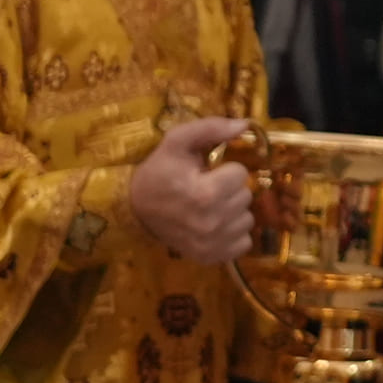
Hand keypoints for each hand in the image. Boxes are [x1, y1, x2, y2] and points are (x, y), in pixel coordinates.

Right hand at [131, 118, 258, 264]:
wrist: (135, 208)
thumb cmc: (159, 171)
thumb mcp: (178, 141)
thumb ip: (211, 128)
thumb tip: (245, 124)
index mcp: (204, 193)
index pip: (241, 174)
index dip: (226, 170)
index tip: (208, 173)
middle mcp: (211, 223)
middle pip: (246, 197)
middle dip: (231, 189)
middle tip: (208, 188)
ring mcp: (211, 244)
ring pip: (247, 220)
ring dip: (234, 211)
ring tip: (211, 206)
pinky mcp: (210, 257)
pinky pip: (244, 244)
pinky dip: (234, 234)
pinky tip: (216, 225)